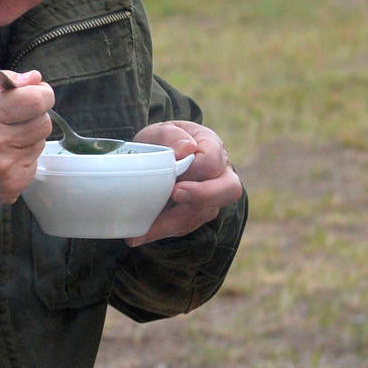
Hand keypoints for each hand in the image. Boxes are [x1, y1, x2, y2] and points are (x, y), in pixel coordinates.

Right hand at [0, 69, 52, 208]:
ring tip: (2, 140)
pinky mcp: (10, 188)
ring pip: (39, 144)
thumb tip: (34, 78)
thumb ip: (0, 82)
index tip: (37, 94)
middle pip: (43, 123)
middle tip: (14, 118)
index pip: (36, 100)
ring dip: (27, 139)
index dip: (42, 94)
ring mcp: (4, 169)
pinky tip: (0, 158)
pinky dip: (21, 160)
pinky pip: (32, 166)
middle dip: (34, 116)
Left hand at [126, 121, 242, 244]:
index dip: (196, 171)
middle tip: (174, 197)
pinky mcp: (197, 214)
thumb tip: (186, 149)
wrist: (158, 156)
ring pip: (202, 214)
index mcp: (213, 148)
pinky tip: (138, 235)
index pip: (213, 161)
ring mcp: (211, 197)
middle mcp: (220, 174)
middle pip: (229, 190)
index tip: (176, 183)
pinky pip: (184, 226)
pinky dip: (161, 231)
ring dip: (171, 223)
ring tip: (141, 231)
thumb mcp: (161, 131)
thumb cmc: (163, 141)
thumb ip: (172, 135)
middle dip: (202, 197)